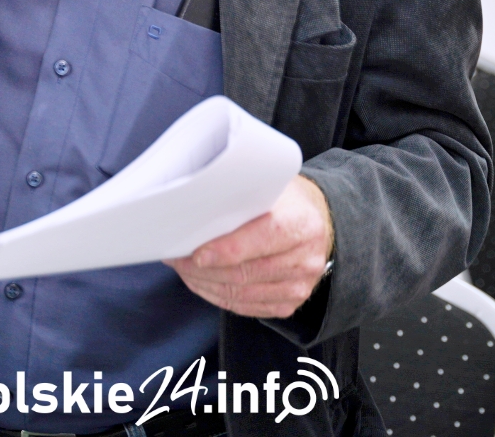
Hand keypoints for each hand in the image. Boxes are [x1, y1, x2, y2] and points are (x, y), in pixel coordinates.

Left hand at [166, 175, 333, 318]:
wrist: (318, 222)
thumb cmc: (285, 201)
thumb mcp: (270, 187)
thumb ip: (242, 198)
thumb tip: (196, 210)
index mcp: (301, 222)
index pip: (262, 239)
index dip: (226, 250)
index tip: (196, 253)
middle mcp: (305, 258)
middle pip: (245, 273)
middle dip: (203, 269)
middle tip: (175, 258)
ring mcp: (300, 285)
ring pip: (241, 294)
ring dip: (205, 284)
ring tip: (182, 269)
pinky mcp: (290, 303)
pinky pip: (246, 307)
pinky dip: (217, 296)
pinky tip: (201, 282)